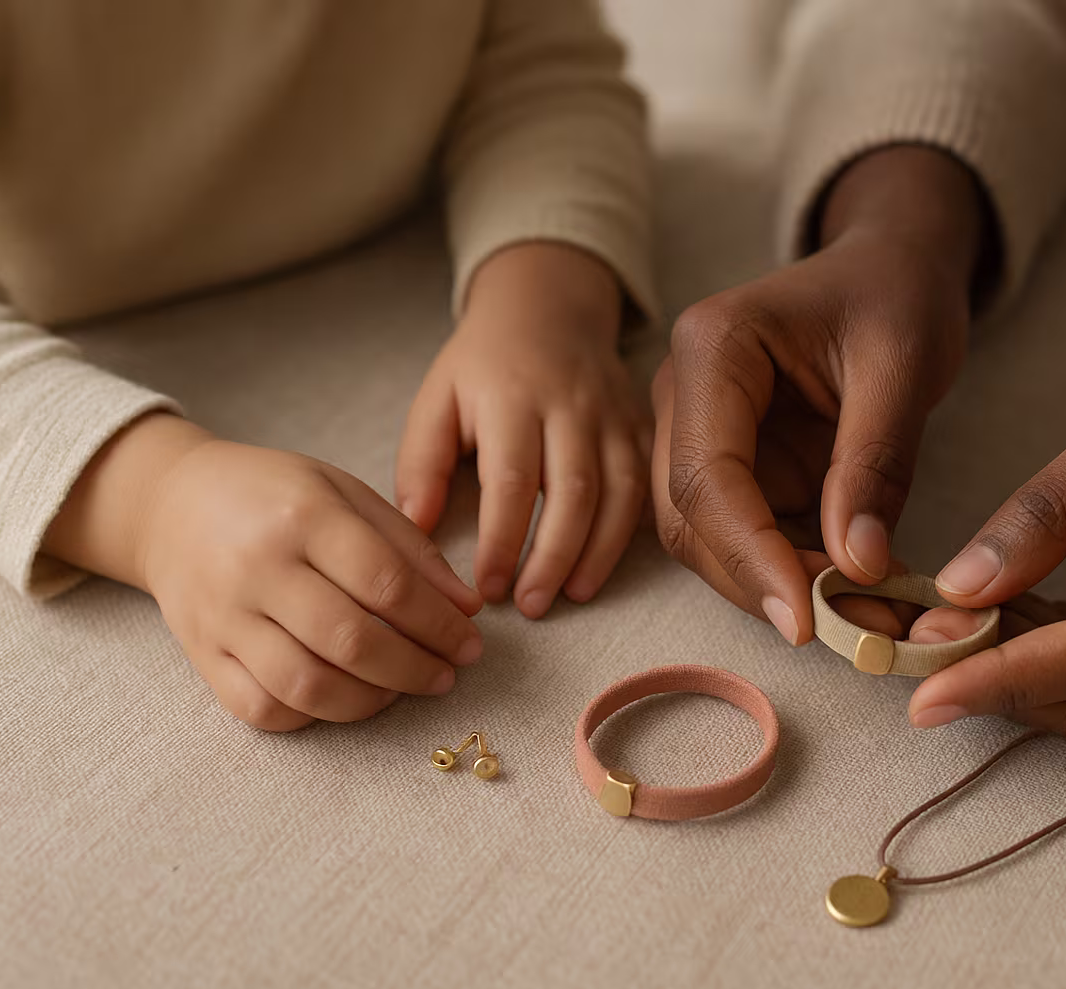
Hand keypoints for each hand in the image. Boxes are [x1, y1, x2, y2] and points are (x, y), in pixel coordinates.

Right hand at [140, 439, 484, 729]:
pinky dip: (311, 717)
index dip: (440, 624)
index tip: (471, 645)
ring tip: (400, 690)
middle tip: (447, 676)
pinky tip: (343, 698)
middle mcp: (260, 568)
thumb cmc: (275, 496)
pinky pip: (260, 708)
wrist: (172, 504)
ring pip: (306, 685)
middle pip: (351, 641)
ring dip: (370, 701)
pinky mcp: (202, 654)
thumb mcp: (346, 494)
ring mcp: (225, 616)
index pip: (387, 584)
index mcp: (306, 516)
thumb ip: (410, 548)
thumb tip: (467, 609)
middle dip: (415, 669)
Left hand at [397, 243, 646, 617]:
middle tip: (531, 606)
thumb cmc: (483, 363)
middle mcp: (571, 404)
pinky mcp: (642, 424)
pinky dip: (634, 529)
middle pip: (573, 491)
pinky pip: (648, 483)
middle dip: (553, 557)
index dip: (501, 540)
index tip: (486, 587)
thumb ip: (421, 462)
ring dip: (599, 551)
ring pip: (619, 492)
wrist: (548, 305)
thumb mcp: (436, 397)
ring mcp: (614, 414)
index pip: (511, 479)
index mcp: (513, 395)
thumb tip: (418, 529)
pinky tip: (609, 564)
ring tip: (572, 594)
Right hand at [652, 145, 988, 645]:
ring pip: (705, 540)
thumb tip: (857, 566)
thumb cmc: (895, 294)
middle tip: (855, 629)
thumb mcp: (903, 364)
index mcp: (712, 348)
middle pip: (689, 518)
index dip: (750, 555)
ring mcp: (699, 433)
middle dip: (762, 583)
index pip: (706, 474)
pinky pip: (743, 539)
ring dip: (774, 588)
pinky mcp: (731, 468)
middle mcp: (683, 394)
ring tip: (866, 616)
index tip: (807, 618)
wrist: (891, 267)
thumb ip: (875, 463)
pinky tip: (854, 593)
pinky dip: (791, 575)